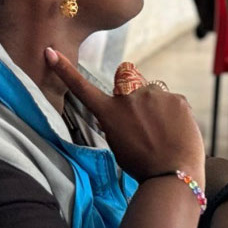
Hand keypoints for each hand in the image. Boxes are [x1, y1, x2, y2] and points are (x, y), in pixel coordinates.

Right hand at [45, 48, 203, 181]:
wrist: (171, 175)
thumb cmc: (141, 166)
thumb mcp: (118, 145)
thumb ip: (117, 122)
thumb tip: (126, 112)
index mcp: (109, 112)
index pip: (83, 88)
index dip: (65, 70)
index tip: (50, 52)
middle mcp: (128, 97)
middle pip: (130, 89)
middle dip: (137, 101)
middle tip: (147, 128)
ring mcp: (154, 95)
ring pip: (154, 95)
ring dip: (157, 108)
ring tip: (164, 135)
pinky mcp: (176, 97)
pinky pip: (173, 102)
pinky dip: (174, 115)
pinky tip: (176, 133)